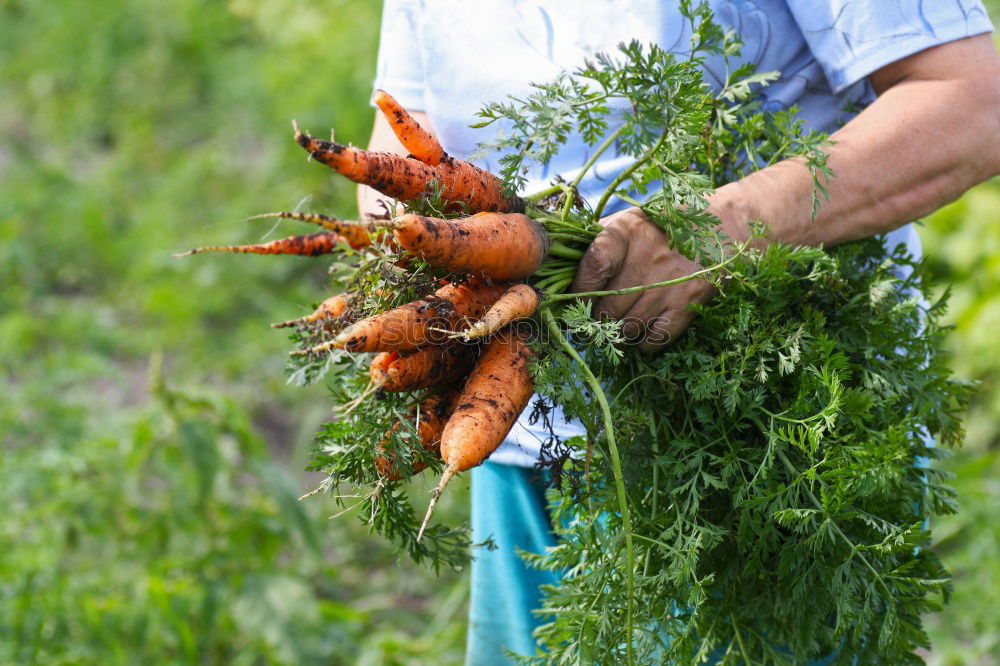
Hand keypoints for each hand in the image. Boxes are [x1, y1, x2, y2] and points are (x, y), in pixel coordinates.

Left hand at [569, 205, 743, 351]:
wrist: (719, 227)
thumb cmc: (660, 226)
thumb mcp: (627, 221)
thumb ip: (595, 241)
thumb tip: (556, 268)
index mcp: (627, 232)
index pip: (594, 265)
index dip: (579, 290)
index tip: (574, 300)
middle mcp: (648, 258)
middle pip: (608, 307)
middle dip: (597, 317)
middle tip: (597, 315)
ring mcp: (670, 284)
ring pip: (627, 327)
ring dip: (619, 330)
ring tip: (622, 318)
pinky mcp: (688, 304)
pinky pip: (654, 339)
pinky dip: (643, 341)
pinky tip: (643, 328)